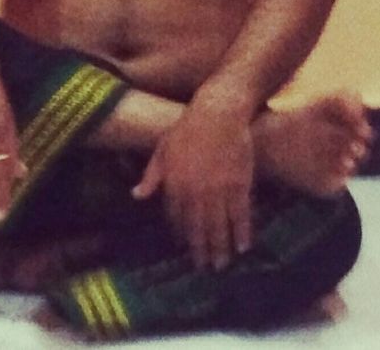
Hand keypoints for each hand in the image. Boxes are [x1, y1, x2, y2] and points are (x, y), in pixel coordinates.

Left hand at [132, 104, 253, 270]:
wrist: (217, 113)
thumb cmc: (188, 127)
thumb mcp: (163, 149)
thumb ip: (151, 175)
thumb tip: (136, 196)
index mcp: (174, 185)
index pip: (176, 218)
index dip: (180, 233)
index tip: (184, 245)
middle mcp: (195, 193)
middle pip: (198, 229)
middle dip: (200, 251)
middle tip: (203, 267)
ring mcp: (218, 191)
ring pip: (219, 227)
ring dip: (220, 248)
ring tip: (221, 265)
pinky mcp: (239, 185)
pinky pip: (241, 216)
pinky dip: (242, 233)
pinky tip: (243, 247)